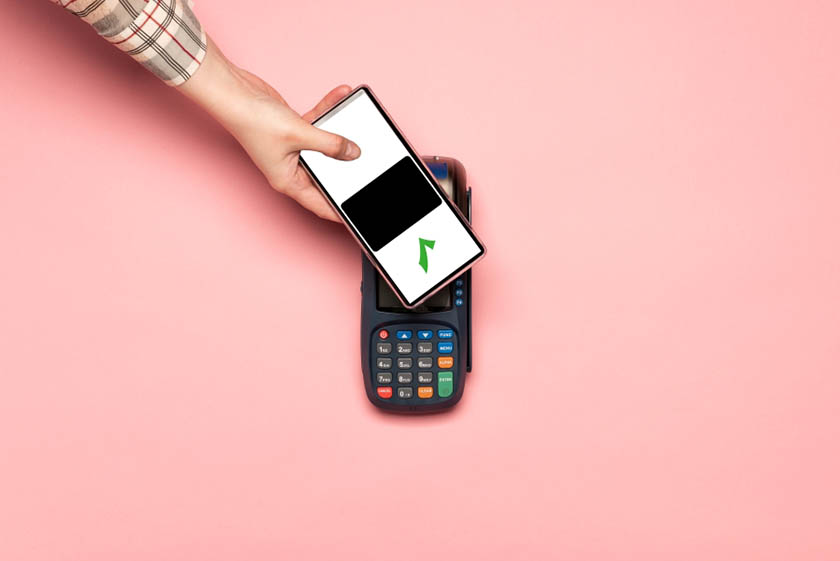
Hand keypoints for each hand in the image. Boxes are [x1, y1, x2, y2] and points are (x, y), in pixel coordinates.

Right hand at [179, 37, 359, 220]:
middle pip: (327, 173)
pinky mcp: (293, 130)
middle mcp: (290, 169)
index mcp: (289, 181)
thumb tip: (353, 153)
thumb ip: (331, 145)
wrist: (234, 92)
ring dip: (340, 131)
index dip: (339, 211)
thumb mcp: (300, 134)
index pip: (320, 203)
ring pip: (325, 145)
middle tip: (370, 167)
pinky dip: (328, 111)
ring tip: (359, 121)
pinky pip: (318, 124)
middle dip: (347, 167)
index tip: (356, 215)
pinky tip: (340, 96)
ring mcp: (292, 149)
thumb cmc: (253, 121)